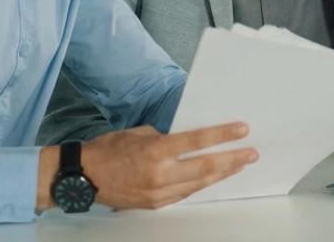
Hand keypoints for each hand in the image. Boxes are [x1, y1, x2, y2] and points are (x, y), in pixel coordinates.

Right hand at [78, 122, 257, 210]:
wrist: (81, 177)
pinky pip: (185, 193)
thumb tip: (186, 142)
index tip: (243, 130)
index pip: (196, 142)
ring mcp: (158, 192)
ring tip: (239, 165)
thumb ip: (165, 138)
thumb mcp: (138, 133)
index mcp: (154, 151)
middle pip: (205, 167)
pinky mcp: (155, 204)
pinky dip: (202, 185)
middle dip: (233, 160)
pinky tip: (214, 178)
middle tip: (252, 153)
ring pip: (199, 183)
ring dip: (222, 174)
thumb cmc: (108, 150)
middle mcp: (158, 174)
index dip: (222, 136)